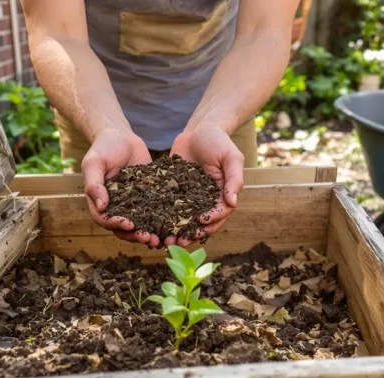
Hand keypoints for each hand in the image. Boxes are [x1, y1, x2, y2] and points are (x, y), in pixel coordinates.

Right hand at [82, 129, 159, 246]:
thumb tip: (101, 208)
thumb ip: (94, 184)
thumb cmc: (104, 148)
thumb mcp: (94, 162)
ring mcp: (134, 204)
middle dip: (136, 235)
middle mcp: (117, 207)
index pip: (105, 220)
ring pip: (141, 224)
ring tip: (163, 238)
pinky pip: (156, 211)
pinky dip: (163, 220)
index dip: (117, 225)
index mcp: (100, 202)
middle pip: (124, 228)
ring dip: (151, 233)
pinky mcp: (149, 197)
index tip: (130, 225)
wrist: (122, 136)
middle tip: (150, 238)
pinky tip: (174, 224)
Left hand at [167, 125, 244, 246]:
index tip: (199, 222)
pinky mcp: (173, 193)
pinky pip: (167, 209)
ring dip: (175, 233)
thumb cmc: (218, 141)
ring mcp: (189, 199)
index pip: (219, 214)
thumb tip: (232, 203)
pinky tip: (150, 226)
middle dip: (191, 234)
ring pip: (183, 221)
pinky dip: (160, 220)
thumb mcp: (231, 158)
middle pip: (200, 224)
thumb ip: (233, 179)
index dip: (210, 221)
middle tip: (179, 241)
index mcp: (222, 196)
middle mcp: (206, 201)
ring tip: (164, 241)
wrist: (198, 130)